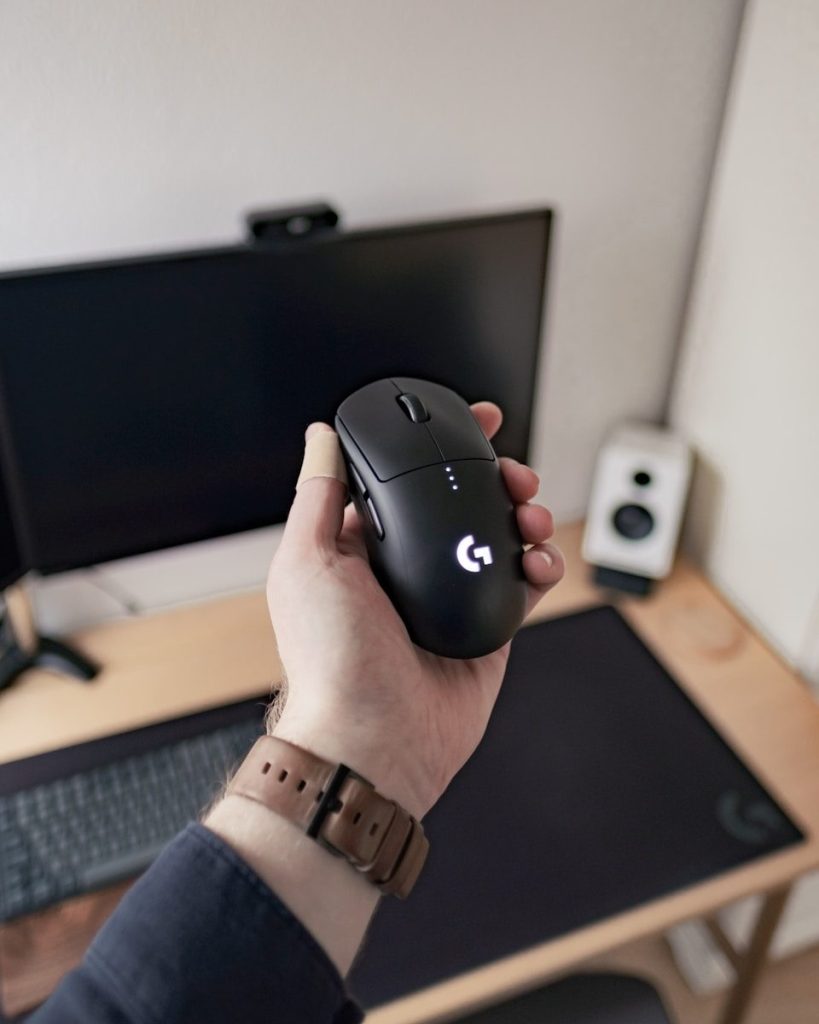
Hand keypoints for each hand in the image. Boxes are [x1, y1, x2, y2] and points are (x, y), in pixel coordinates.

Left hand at [267, 402, 562, 819]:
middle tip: (513, 474)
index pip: (407, 479)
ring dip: (525, 513)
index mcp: (365, 545)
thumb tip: (321, 435)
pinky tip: (537, 561)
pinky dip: (540, 565)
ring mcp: (451, 596)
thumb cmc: (329, 660)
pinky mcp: (487, 628)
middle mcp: (409, 567)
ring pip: (500, 536)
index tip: (474, 421)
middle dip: (497, 477)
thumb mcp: (308, 561)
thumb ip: (320, 493)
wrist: (374, 739)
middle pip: (464, 501)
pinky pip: (523, 584)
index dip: (442, 446)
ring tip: (530, 514)